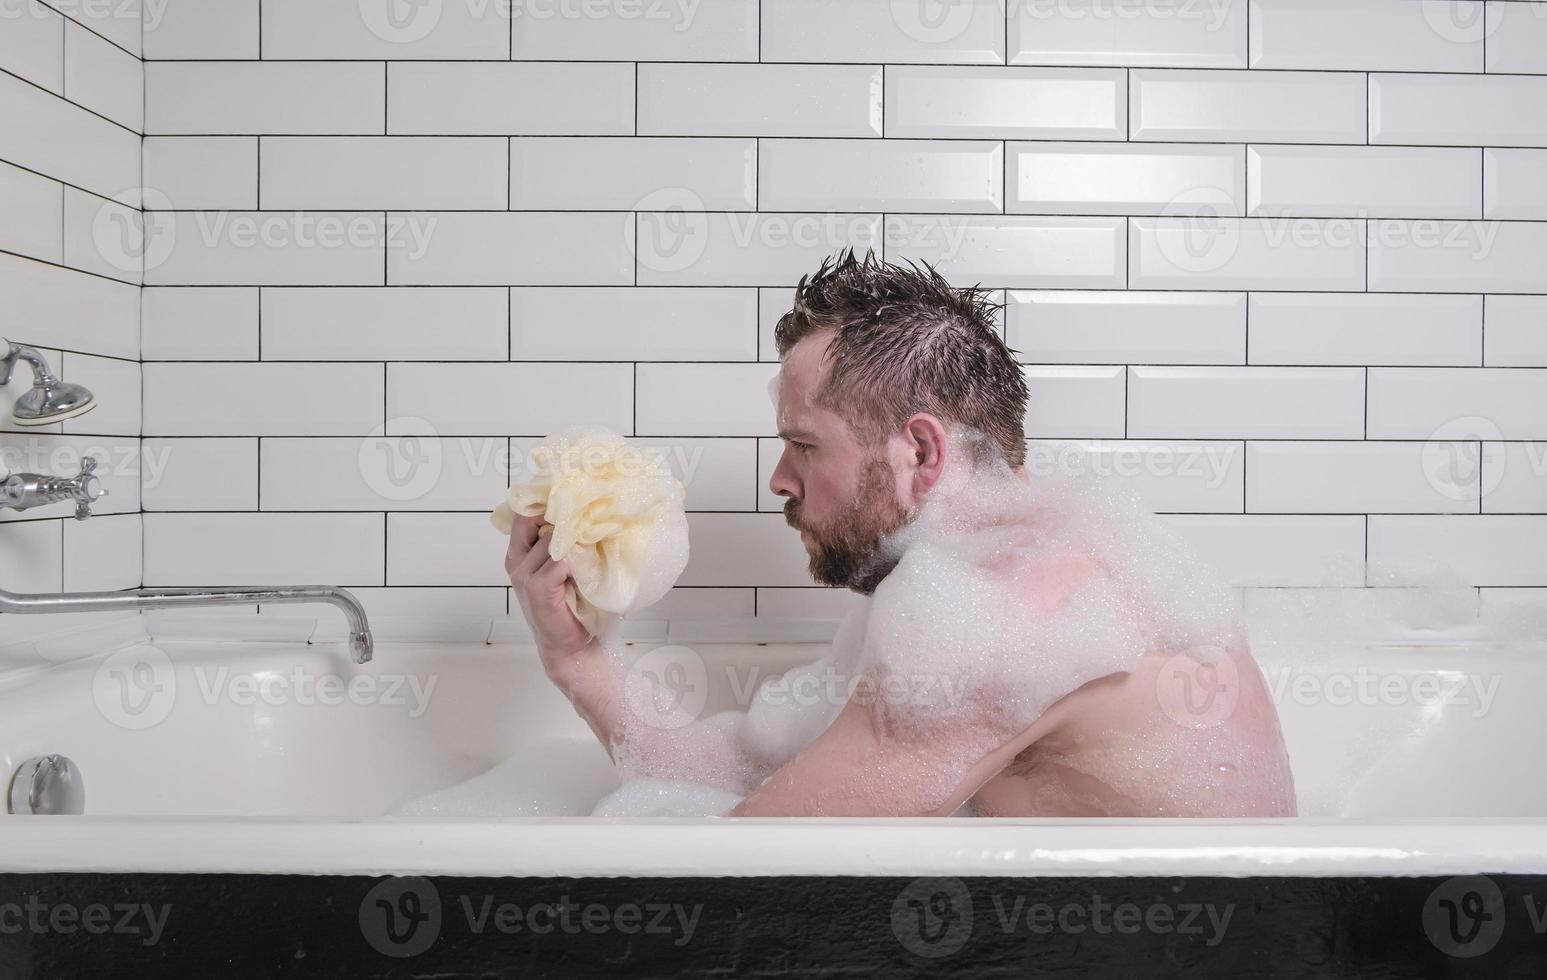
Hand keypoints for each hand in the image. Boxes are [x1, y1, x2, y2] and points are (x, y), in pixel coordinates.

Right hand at [505, 512, 593, 670]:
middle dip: (561, 520)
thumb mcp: (564, 568)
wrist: (571, 646)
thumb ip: (564, 544)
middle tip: (586, 523)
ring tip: (589, 559)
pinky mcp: (537, 588)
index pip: (525, 514)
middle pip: (534, 520)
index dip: (546, 504)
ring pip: (554, 540)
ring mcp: (523, 575)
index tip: (572, 499)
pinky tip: (583, 576)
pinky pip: (560, 561)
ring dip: (575, 546)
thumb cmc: (573, 605)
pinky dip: (576, 565)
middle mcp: (516, 561)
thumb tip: (588, 513)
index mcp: (519, 553)